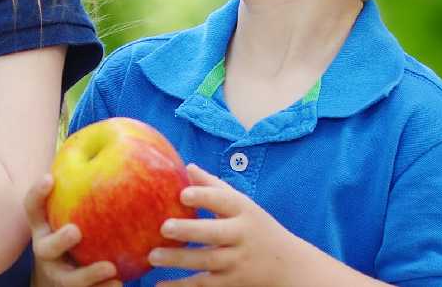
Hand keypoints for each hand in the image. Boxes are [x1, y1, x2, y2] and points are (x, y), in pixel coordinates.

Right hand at [25, 175, 119, 286]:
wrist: (64, 277)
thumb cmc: (78, 232)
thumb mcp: (74, 210)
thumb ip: (87, 188)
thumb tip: (121, 149)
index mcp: (44, 227)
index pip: (32, 208)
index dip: (37, 194)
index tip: (49, 177)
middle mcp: (46, 251)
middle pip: (44, 248)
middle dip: (59, 240)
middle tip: (75, 231)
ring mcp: (58, 274)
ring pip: (67, 279)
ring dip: (87, 275)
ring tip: (109, 269)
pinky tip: (121, 285)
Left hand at [150, 165, 311, 286]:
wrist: (288, 265)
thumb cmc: (257, 227)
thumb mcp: (243, 205)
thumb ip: (215, 187)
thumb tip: (187, 167)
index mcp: (244, 211)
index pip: (225, 200)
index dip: (205, 196)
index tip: (183, 193)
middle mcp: (242, 235)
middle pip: (215, 233)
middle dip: (190, 230)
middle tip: (164, 227)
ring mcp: (238, 260)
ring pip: (208, 261)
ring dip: (179, 260)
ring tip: (153, 257)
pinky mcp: (232, 282)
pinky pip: (205, 285)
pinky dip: (182, 286)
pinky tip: (159, 285)